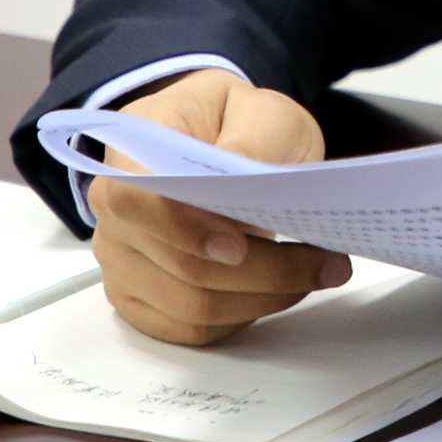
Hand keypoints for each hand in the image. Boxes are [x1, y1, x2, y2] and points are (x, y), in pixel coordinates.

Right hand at [88, 69, 350, 345]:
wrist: (218, 141)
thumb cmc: (235, 123)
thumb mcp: (261, 111)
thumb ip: (253, 140)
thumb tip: (243, 178)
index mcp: (129, 155)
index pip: (133, 202)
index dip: (184, 230)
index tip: (242, 245)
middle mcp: (113, 217)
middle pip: (181, 268)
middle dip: (264, 272)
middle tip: (328, 261)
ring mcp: (123, 264)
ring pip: (192, 308)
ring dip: (264, 298)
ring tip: (317, 271)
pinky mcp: (143, 300)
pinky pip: (192, 330)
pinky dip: (244, 316)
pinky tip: (278, 290)